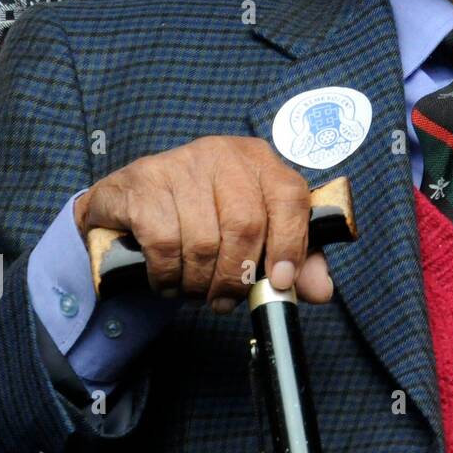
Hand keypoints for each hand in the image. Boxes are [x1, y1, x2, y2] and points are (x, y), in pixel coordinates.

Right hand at [74, 136, 333, 313]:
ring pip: (204, 241)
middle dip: (237, 275)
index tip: (280, 282)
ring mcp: (181, 164)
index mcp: (259, 160)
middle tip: (226, 299)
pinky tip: (168, 280)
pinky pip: (165, 243)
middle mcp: (222, 153)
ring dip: (200, 281)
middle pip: (246, 224)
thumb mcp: (255, 231)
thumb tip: (321, 290)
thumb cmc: (204, 216)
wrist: (130, 201)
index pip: (290, 197)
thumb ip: (294, 259)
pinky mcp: (144, 183)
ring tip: (195, 290)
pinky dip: (168, 275)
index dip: (290, 244)